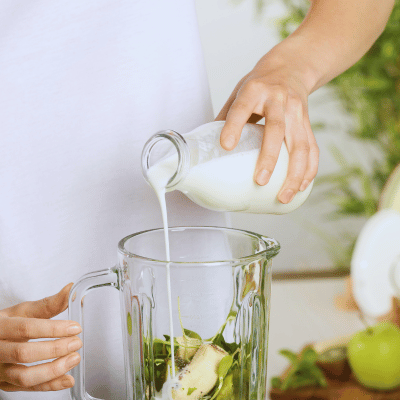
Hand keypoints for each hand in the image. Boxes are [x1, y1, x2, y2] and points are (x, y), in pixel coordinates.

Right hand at [0, 283, 81, 391]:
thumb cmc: (8, 324)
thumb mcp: (23, 311)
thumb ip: (48, 304)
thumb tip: (71, 290)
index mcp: (1, 327)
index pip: (26, 328)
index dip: (53, 329)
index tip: (75, 327)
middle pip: (24, 353)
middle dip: (54, 349)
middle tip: (76, 343)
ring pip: (24, 376)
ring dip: (53, 370)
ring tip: (74, 359)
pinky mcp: (6, 384)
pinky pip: (27, 388)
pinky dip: (49, 385)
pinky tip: (67, 379)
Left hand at [216, 50, 318, 203]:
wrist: (292, 66)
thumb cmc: (259, 84)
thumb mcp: (239, 92)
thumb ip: (227, 118)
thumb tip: (209, 148)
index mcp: (254, 90)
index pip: (242, 109)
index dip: (234, 126)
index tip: (226, 146)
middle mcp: (278, 99)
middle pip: (276, 130)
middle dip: (269, 157)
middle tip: (260, 181)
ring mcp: (296, 111)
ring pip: (300, 144)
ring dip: (294, 173)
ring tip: (283, 196)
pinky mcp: (308, 122)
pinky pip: (312, 148)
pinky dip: (309, 169)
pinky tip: (301, 187)